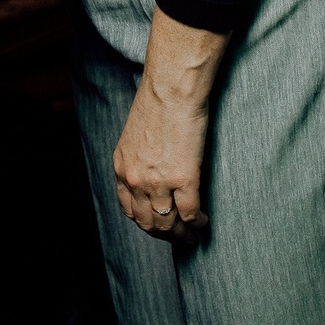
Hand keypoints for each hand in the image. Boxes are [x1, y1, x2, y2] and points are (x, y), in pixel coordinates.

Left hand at [114, 76, 212, 243]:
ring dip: (182, 235)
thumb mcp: (135, 134)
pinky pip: (189, 214)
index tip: (158, 226)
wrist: (172, 86)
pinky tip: (202, 222)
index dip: (145, 223)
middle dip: (164, 235)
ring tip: (192, 235)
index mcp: (122, 167)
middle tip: (179, 238)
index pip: (129, 209)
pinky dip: (197, 223)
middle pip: (148, 222)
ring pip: (168, 224)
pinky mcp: (183, 178)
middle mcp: (135, 179)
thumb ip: (138, 158)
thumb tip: (151, 172)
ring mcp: (158, 182)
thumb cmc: (158, 101)